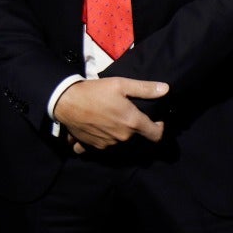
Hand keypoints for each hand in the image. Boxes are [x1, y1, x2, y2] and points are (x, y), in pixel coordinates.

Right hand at [52, 77, 167, 153]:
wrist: (67, 102)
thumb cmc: (96, 91)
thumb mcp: (121, 84)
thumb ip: (145, 89)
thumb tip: (166, 89)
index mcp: (133, 123)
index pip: (156, 135)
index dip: (159, 128)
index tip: (156, 121)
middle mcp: (123, 138)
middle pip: (138, 139)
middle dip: (137, 129)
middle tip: (129, 115)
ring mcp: (108, 145)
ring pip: (122, 143)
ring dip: (121, 134)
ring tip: (112, 120)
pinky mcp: (94, 147)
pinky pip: (104, 147)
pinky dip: (104, 140)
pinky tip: (98, 130)